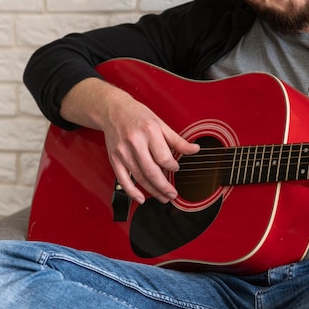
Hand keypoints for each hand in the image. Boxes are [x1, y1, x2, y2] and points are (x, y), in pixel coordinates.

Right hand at [60, 78, 200, 203]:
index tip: (176, 168)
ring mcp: (123, 152)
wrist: (113, 110)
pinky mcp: (114, 159)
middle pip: (151, 171)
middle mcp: (135, 143)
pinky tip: (141, 198)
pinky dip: (132, 192)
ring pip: (139, 177)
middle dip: (164, 186)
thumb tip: (195, 149)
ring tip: (163, 197)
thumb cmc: (138, 116)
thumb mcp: (161, 123)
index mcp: (149, 132)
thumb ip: (177, 140)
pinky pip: (123, 179)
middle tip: (173, 194)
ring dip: (152, 191)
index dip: (172, 166)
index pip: (163, 157)